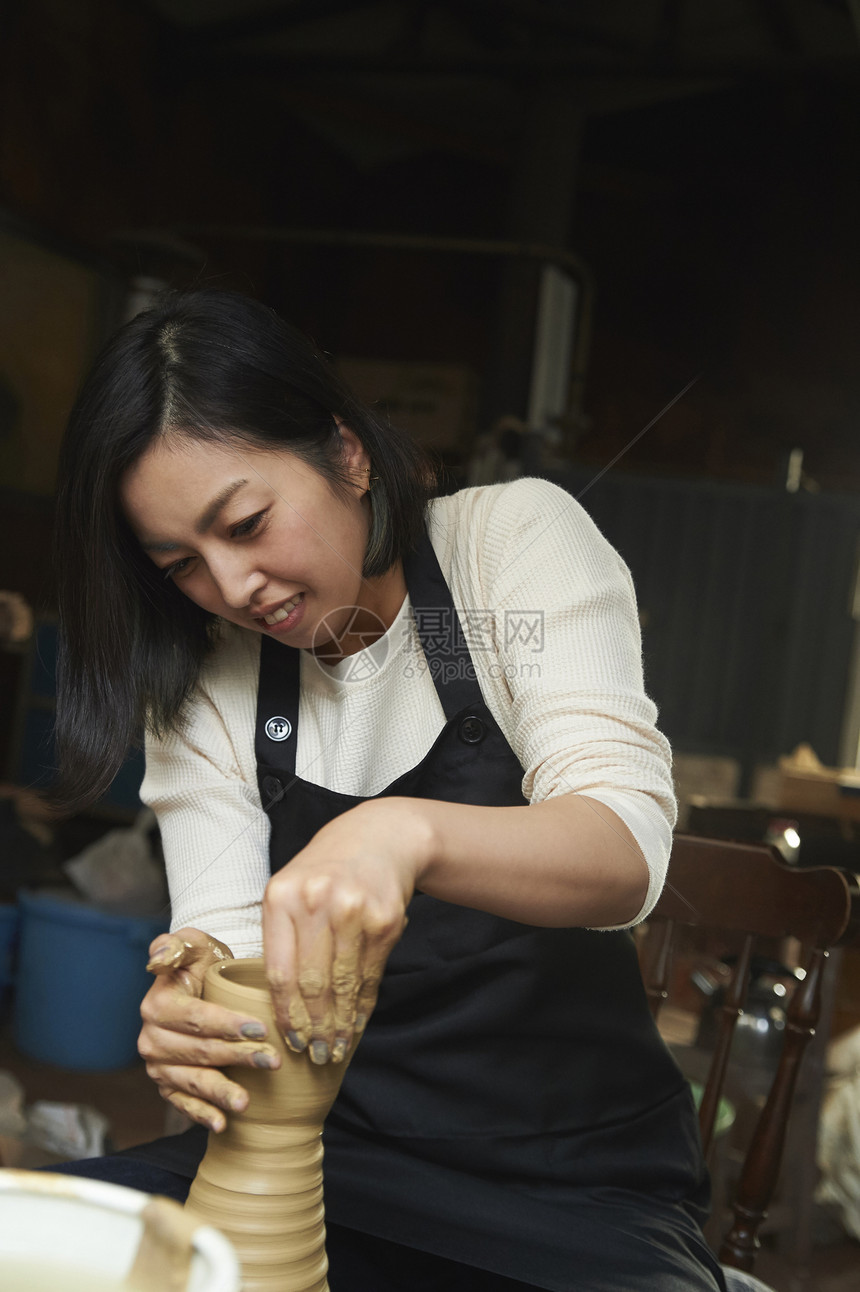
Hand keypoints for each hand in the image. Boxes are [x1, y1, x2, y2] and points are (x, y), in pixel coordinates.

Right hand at [138, 928, 281, 1131]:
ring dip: (220, 1092)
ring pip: (192, 1080)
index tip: (259, 1029)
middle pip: (199, 1051)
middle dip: (237, 1056)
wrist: (201, 984)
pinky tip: (222, 1124)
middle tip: (272, 1060)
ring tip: (245, 1102)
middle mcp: (151, 1038)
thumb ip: (175, 945)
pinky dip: (201, 1114)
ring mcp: (158, 1065)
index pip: (195, 1018)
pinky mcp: (167, 1083)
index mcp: (157, 1005)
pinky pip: (182, 1102)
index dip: (227, 1024)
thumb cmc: (202, 962)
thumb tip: (157, 961)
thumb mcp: (193, 943)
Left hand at [262, 798, 430, 1063]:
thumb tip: (278, 1006)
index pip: (279, 971)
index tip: (288, 1040)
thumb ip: (281, 938)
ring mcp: (354, 911)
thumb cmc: (325, 872)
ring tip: (335, 1048)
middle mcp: (317, 902)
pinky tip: (356, 1022)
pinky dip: (363, 1004)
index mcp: (282, 897)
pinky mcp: (385, 921)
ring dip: (339, 1024)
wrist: (379, 839)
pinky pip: (370, 975)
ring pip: (343, 984)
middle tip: (315, 1055)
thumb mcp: (291, 890)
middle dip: (313, 1027)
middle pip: (312, 984)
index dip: (284, 1014)